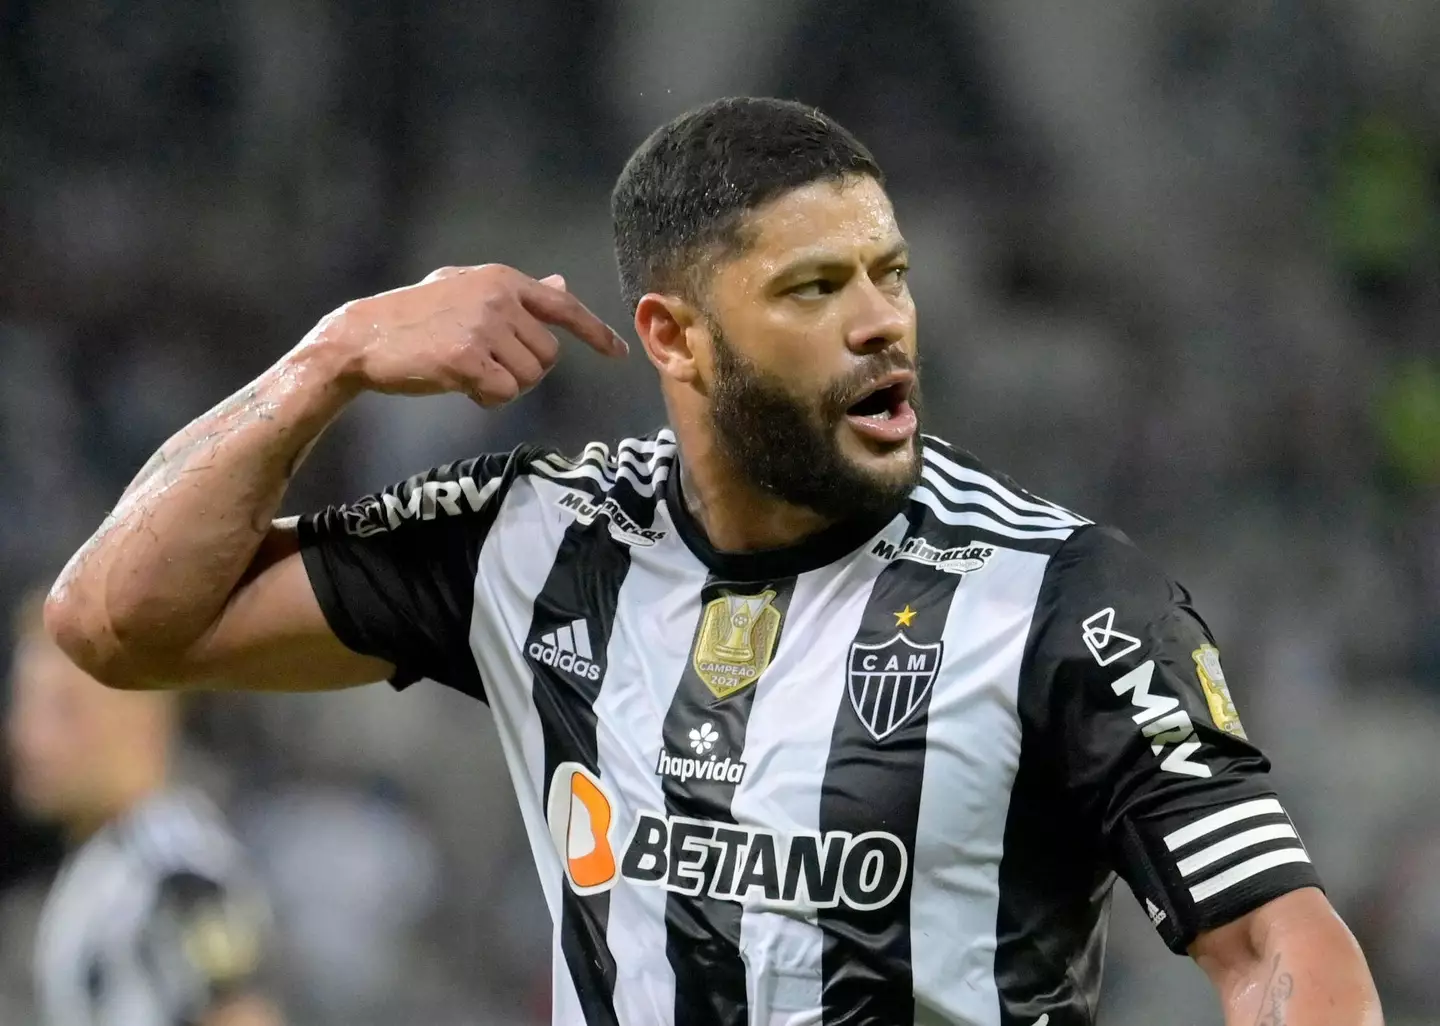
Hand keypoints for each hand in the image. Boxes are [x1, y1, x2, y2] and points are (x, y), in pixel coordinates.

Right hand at [323, 264, 628, 406]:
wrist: (363, 337)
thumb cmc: (415, 316)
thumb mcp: (465, 289)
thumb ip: (517, 291)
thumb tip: (561, 286)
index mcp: (502, 280)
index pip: (563, 307)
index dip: (595, 332)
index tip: (618, 353)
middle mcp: (499, 299)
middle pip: (548, 357)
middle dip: (525, 371)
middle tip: (489, 368)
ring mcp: (483, 328)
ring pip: (529, 378)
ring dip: (506, 387)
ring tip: (471, 373)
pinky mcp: (467, 359)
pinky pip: (504, 393)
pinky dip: (489, 399)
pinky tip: (463, 387)